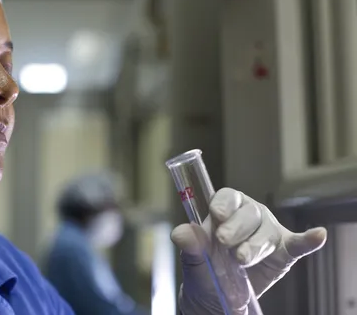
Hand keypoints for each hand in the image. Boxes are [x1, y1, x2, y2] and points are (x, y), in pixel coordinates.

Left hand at [170, 188, 326, 314]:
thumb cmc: (205, 272)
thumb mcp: (194, 261)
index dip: (224, 203)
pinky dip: (308, 240)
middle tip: (225, 242)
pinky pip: (297, 244)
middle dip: (236, 228)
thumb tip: (178, 233)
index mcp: (225, 211)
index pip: (228, 197)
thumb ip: (190, 246)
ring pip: (266, 231)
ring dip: (255, 245)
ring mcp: (267, 233)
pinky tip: (317, 235)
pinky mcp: (283, 252)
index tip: (217, 214)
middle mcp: (248, 217)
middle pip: (248, 212)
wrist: (217, 299)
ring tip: (241, 260)